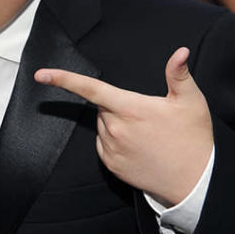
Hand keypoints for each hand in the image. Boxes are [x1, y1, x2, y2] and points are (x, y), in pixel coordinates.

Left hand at [35, 47, 213, 205]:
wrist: (194, 181)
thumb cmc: (193, 139)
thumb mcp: (191, 102)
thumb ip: (179, 74)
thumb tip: (180, 52)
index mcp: (131, 109)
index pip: (91, 89)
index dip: (64, 79)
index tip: (41, 75)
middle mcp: (116, 129)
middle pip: (103, 107)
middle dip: (118, 104)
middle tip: (147, 114)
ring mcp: (112, 149)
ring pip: (102, 126)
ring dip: (116, 122)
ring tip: (147, 132)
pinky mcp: (111, 165)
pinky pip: (103, 144)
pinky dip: (114, 140)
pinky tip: (139, 146)